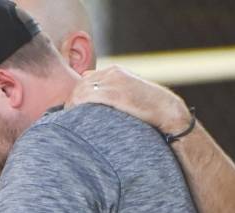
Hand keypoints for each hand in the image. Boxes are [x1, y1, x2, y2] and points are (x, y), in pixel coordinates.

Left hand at [68, 66, 192, 134]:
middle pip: (81, 84)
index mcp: (115, 71)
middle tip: (67, 118)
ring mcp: (113, 81)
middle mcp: (112, 72)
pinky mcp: (114, 93)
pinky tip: (75, 118)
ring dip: (72, 105)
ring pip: (80, 90)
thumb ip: (112, 91)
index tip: (73, 110)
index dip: (77, 95)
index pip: (86, 79)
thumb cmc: (148, 107)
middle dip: (72, 101)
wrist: (167, 111)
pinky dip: (77, 106)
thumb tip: (92, 92)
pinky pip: (86, 96)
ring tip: (70, 120)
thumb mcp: (129, 94)